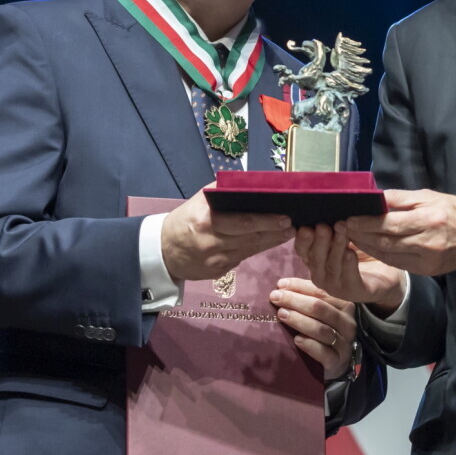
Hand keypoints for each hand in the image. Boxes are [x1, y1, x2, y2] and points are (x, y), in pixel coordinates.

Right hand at [160, 186, 294, 280]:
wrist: (163, 250)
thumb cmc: (185, 219)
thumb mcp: (198, 201)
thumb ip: (222, 191)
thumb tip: (251, 182)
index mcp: (205, 221)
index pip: (242, 221)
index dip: (266, 221)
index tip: (285, 217)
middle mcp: (210, 242)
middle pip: (250, 237)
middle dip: (274, 232)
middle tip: (292, 226)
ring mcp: (214, 260)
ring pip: (249, 250)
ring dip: (270, 242)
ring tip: (287, 233)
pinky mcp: (217, 272)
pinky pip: (241, 259)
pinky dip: (256, 250)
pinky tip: (268, 242)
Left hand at [270, 278, 358, 380]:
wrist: (335, 362)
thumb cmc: (322, 331)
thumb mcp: (319, 313)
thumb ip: (306, 299)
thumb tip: (282, 286)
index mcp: (344, 306)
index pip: (321, 292)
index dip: (300, 287)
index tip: (280, 285)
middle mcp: (347, 323)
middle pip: (320, 308)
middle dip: (296, 301)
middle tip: (275, 298)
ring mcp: (344, 343)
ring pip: (321, 329)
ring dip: (299, 320)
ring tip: (282, 314)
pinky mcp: (337, 361)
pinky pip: (324, 352)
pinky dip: (309, 345)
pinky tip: (296, 339)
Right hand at [293, 223, 406, 311]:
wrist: (385, 274)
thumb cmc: (361, 252)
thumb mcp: (345, 237)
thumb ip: (334, 227)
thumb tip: (327, 204)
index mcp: (314, 260)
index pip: (302, 250)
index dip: (302, 239)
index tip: (305, 226)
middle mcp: (321, 274)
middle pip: (315, 258)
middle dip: (319, 241)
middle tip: (323, 226)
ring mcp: (336, 286)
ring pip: (332, 266)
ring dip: (336, 248)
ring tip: (341, 231)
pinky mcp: (354, 292)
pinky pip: (350, 279)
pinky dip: (349, 265)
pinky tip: (351, 253)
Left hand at [346, 189, 455, 276]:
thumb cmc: (455, 210)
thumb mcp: (429, 196)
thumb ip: (400, 199)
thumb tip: (373, 199)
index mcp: (429, 220)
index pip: (388, 224)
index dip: (365, 223)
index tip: (347, 218)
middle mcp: (428, 242)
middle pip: (385, 241)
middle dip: (360, 235)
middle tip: (341, 228)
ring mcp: (427, 259)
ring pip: (388, 254)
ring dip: (366, 246)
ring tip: (350, 237)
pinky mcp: (427, 270)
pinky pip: (398, 262)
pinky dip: (381, 254)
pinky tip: (369, 247)